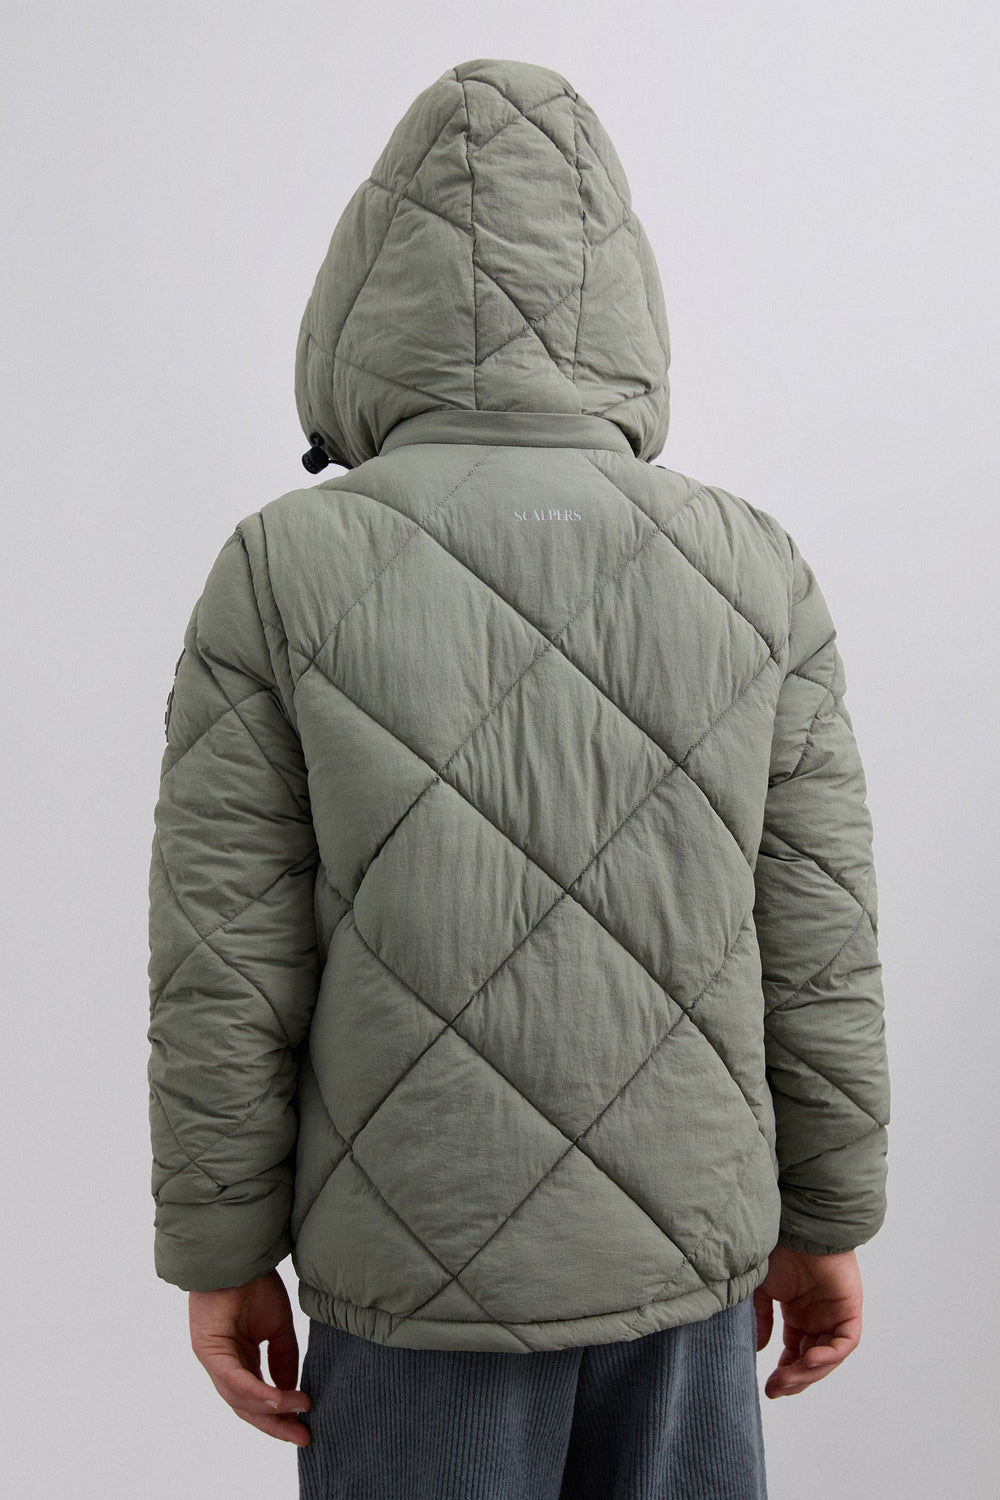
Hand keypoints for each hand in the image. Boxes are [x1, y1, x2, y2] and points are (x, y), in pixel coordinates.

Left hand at [188, 1270, 311, 1445]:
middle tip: (303, 1436)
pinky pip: (234, 1380)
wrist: (240, 1256)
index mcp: (238, 1361)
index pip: (256, 1399)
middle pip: (247, 1408)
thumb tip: (292, 1393)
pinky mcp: (209, 1350)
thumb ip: (284, 1360)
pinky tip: (277, 1399)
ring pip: (240, 1399)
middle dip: (276, 1425)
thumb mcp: (278, 1328)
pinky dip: (256, 1392)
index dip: (280, 1416)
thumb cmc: (254, 1284)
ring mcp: (213, 1360)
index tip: (306, 1428)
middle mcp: (223, 1366)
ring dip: (272, 1409)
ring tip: (299, 1412)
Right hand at [754, 1244, 862, 1398]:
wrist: (796, 1227)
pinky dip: (829, 1354)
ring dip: (809, 1372)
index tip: (768, 1386)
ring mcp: (835, 1315)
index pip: (794, 1353)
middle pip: (810, 1360)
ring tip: (787, 1378)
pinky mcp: (849, 1310)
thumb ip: (762, 1318)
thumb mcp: (762, 1289)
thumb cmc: (778, 1250)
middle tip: (775, 1389)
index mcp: (798, 1314)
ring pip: (827, 1356)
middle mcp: (818, 1318)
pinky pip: (845, 1342)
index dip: (784, 1371)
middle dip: (794, 1378)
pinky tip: (809, 1359)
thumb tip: (759, 1348)